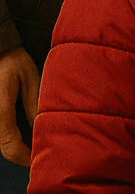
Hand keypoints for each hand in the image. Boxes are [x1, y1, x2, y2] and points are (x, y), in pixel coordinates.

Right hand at [0, 46, 38, 167]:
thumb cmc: (13, 61)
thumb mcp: (29, 77)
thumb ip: (33, 102)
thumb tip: (42, 127)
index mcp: (0, 109)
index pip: (9, 145)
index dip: (24, 156)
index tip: (39, 159)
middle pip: (4, 148)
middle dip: (22, 154)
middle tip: (43, 153)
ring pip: (1, 142)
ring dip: (16, 147)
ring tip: (37, 145)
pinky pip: (1, 133)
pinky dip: (11, 139)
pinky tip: (26, 136)